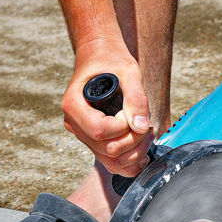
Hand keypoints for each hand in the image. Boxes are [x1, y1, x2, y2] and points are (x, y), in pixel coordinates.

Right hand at [60, 37, 152, 175]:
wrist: (100, 58)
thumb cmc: (111, 61)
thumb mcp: (129, 72)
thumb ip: (136, 98)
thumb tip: (142, 126)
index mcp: (74, 105)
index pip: (99, 130)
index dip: (123, 126)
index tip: (132, 112)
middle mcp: (74, 124)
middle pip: (107, 149)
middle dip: (134, 140)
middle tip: (147, 124)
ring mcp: (83, 135)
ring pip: (111, 161)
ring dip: (136, 151)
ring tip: (147, 132)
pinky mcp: (94, 142)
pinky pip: (112, 163)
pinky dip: (131, 161)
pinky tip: (142, 147)